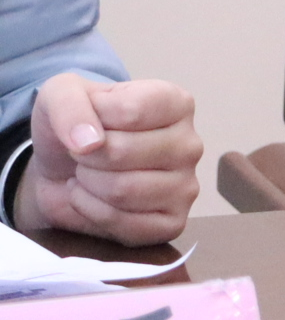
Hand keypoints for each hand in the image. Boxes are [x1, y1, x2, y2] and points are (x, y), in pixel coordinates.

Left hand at [14, 74, 201, 246]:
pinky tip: (93, 199)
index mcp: (176, 103)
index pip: (131, 111)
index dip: (92, 120)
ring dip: (88, 184)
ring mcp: (186, 186)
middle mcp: (190, 144)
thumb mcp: (60, 93)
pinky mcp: (173, 223)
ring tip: (88, 175)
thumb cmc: (74, 126)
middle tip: (82, 155)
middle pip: (123, 152)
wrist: (64, 167)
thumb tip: (88, 142)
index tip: (85, 123)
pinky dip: (93, 213)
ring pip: (124, 190)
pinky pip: (126, 225)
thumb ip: (69, 104)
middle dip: (85, 157)